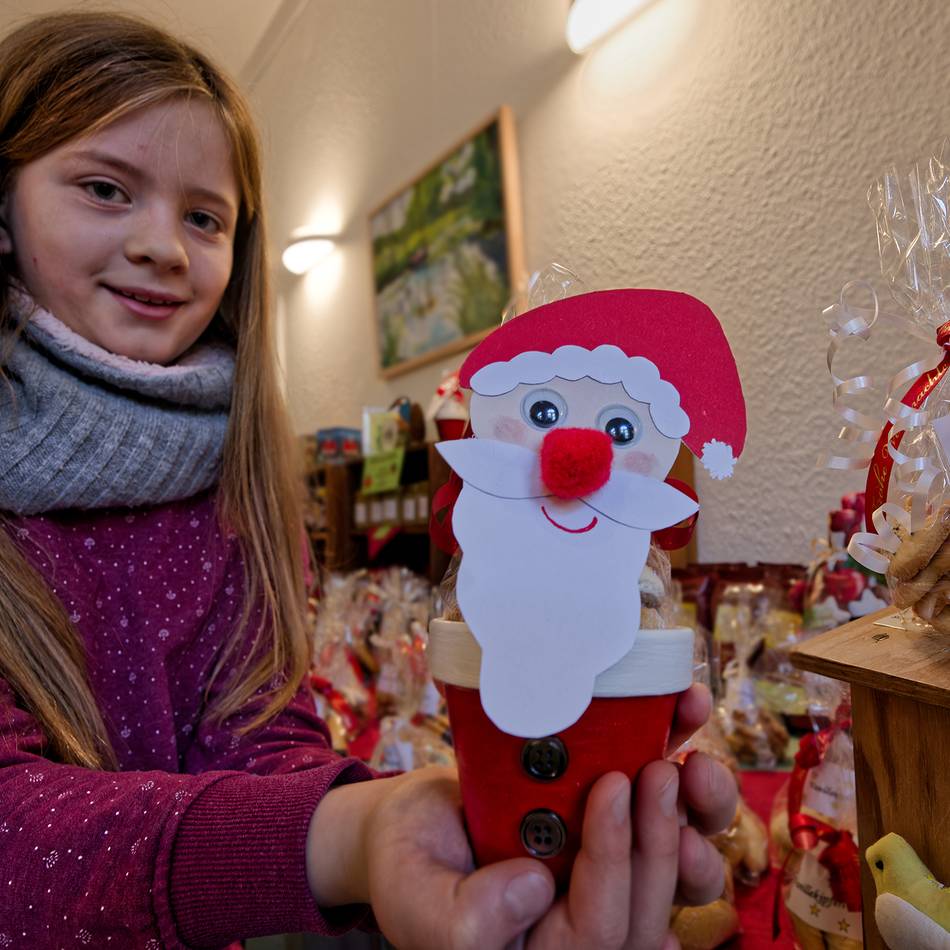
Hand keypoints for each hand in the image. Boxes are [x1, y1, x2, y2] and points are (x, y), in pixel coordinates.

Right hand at [306, 682, 734, 949]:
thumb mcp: (421, 900)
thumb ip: (469, 921)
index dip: (612, 859)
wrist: (414, 824)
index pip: (598, 928)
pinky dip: (689, 778)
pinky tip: (689, 722)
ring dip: (693, 817)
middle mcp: (588, 920)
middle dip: (659, 835)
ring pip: (675, 868)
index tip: (610, 788)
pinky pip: (666, 816)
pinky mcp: (614, 833)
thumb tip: (535, 889)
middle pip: (649, 899)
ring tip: (689, 764)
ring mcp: (606, 875)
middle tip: (658, 771)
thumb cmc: (410, 866)